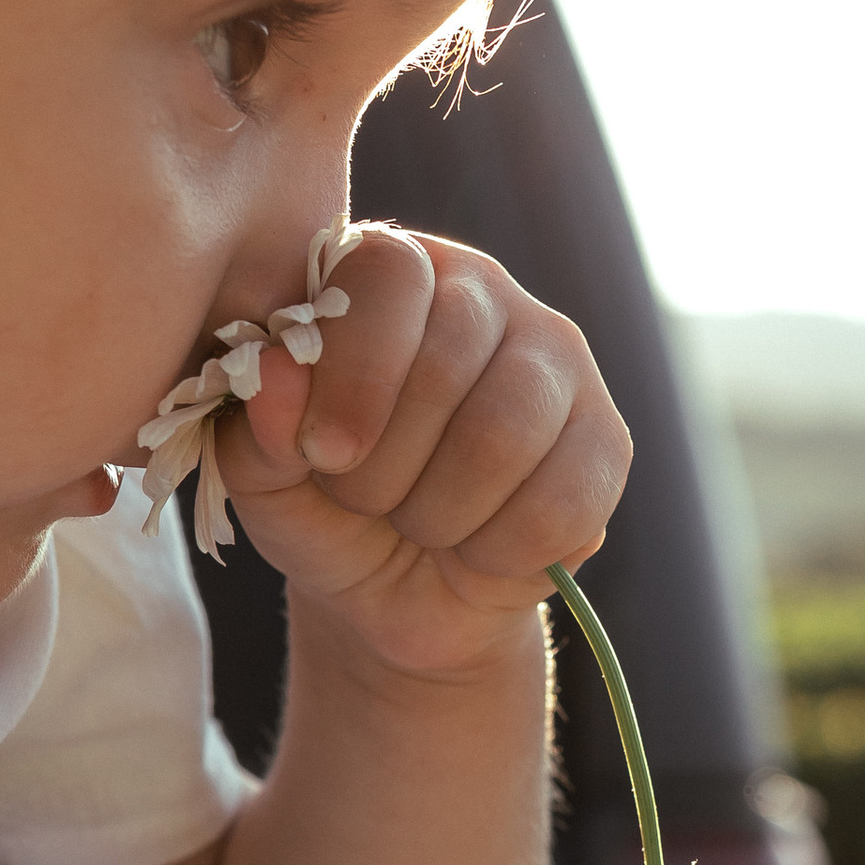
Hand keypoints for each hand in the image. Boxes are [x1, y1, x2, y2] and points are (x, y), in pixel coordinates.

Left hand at [218, 225, 630, 677]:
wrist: (396, 592)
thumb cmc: (323, 510)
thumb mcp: (264, 477)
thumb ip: (258, 426)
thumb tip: (274, 375)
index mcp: (390, 272)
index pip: (389, 272)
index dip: (355, 370)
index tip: (324, 454)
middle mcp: (482, 293)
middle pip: (449, 358)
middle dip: (387, 465)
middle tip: (366, 503)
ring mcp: (556, 361)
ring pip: (506, 431)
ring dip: (440, 512)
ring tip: (418, 524)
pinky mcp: (605, 439)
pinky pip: (562, 499)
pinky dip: (499, 550)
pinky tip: (476, 551)